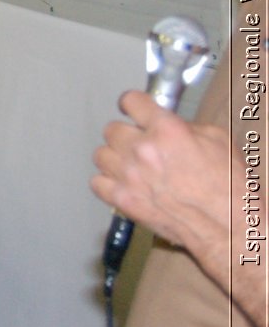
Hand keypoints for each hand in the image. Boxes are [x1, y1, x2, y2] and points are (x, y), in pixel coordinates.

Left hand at [90, 91, 233, 251]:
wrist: (229, 225)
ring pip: (101, 155)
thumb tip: (167, 125)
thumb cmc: (230, 186)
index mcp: (167, 129)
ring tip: (131, 166)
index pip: (131, 101)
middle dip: (126, 134)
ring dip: (115, 158)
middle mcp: (142, 149)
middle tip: (139, 144)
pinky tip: (123, 184)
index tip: (133, 108)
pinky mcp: (121, 199)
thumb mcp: (218, 140)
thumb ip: (186, 126)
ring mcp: (128, 175)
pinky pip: (97, 182)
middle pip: (111, 129)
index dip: (133, 104)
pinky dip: (107, 183)